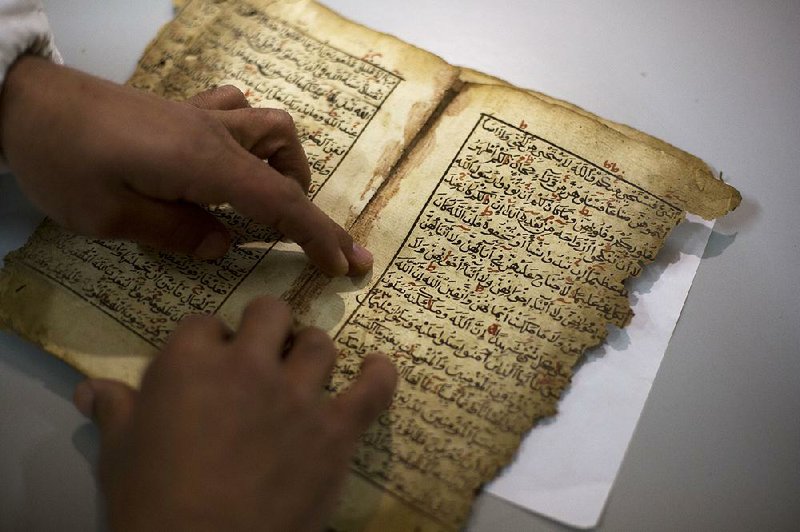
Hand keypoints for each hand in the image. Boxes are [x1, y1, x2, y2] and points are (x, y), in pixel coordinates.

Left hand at [0, 55, 371, 275]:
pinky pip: (236, 111)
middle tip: (308, 243)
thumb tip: (223, 246)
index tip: (346, 265)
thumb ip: (176, 232)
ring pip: (270, 126)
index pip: (281, 202)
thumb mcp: (112, 216)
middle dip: (308, 204)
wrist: (24, 102)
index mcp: (205, 164)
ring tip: (270, 199)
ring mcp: (200, 117)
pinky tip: (233, 158)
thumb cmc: (63, 162)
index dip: (318, 236)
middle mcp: (215, 135)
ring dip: (285, 165)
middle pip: (287, 158)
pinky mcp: (181, 111)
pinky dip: (251, 137)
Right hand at [73, 296, 396, 530]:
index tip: (211, 359)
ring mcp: (298, 395)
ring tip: (307, 366)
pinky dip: (380, 374)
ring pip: (319, 343)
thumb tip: (89, 390)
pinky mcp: (335, 430)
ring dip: (312, 350)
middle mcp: (249, 365)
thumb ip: (113, 411)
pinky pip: (372, 388)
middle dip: (266, 325)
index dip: (209, 340)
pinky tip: (378, 367)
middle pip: (269, 313)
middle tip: (264, 351)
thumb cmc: (150, 502)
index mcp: (191, 363)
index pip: (204, 323)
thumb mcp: (118, 453)